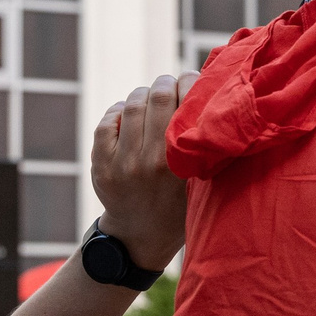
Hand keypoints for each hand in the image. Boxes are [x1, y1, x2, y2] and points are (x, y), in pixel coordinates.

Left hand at [92, 73, 194, 269]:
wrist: (141, 237)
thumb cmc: (181, 205)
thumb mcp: (202, 182)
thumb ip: (205, 148)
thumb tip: (214, 98)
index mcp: (178, 166)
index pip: (183, 107)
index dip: (190, 83)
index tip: (195, 78)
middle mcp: (147, 163)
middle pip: (156, 99)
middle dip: (167, 83)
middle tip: (172, 82)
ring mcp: (120, 164)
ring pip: (132, 106)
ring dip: (144, 94)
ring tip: (153, 96)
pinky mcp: (100, 165)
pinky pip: (107, 122)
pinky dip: (120, 111)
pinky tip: (131, 113)